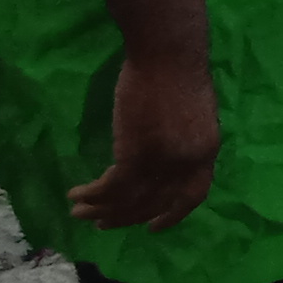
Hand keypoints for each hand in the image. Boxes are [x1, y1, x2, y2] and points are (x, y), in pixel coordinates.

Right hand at [69, 49, 221, 230]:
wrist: (168, 54)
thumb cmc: (177, 74)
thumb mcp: (192, 115)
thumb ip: (183, 140)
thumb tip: (165, 157)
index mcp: (206, 151)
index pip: (193, 195)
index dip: (172, 214)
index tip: (152, 227)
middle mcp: (188, 162)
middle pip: (155, 202)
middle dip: (126, 216)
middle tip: (102, 224)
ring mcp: (164, 160)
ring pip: (129, 198)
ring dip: (101, 210)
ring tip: (79, 213)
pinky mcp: (136, 154)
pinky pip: (111, 186)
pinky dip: (92, 194)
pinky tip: (76, 193)